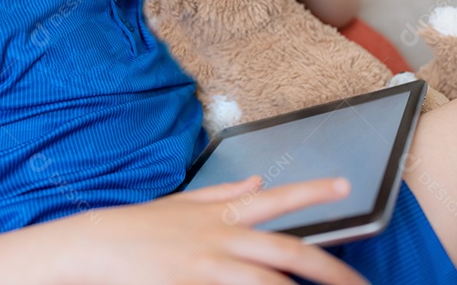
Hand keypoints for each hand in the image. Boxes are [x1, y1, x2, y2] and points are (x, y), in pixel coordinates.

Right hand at [67, 175, 366, 284]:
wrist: (97, 247)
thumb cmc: (139, 228)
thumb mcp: (183, 203)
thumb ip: (224, 194)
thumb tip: (257, 182)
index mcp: (222, 215)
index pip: (277, 199)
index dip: (313, 192)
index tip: (346, 185)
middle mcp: (222, 239)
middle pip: (287, 251)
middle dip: (329, 268)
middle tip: (360, 282)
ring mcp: (208, 268)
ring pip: (269, 284)